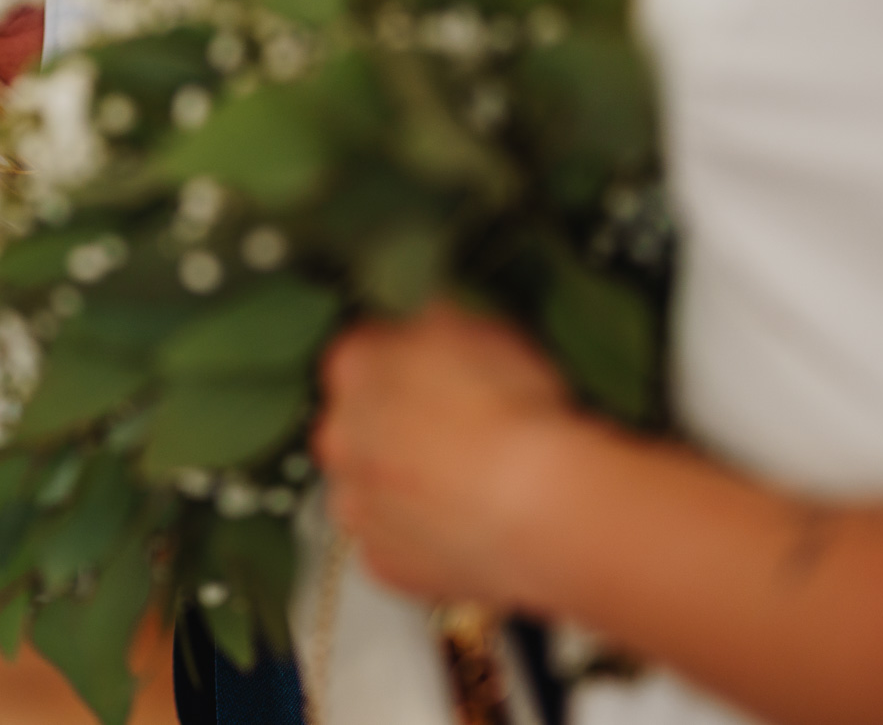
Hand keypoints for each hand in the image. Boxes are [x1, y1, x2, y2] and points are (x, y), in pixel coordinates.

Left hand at [314, 303, 580, 607]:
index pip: (360, 352)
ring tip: (466, 487)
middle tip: (455, 431)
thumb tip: (427, 318)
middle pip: (355, 423)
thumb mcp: (483, 329)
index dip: (402, 360)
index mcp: (355, 369)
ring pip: (370, 486)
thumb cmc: (517, 417)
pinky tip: (466, 529)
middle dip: (393, 425)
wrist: (543, 512)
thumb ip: (436, 320)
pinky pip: (395, 545)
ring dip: (403, 484)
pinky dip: (422, 539)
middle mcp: (339, 437)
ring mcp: (356, 506)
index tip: (433, 371)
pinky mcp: (383, 564)